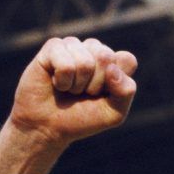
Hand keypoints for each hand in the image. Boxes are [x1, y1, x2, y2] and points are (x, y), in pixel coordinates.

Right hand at [0, 35, 137, 173]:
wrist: (46, 127)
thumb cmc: (80, 119)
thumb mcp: (113, 113)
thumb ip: (126, 91)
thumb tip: (112, 68)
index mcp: (113, 61)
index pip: (127, 60)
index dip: (115, 83)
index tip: (102, 95)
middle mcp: (94, 49)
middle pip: (106, 58)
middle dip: (94, 85)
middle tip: (81, 94)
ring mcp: (74, 45)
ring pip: (85, 62)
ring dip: (76, 85)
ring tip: (68, 89)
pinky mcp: (53, 47)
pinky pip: (66, 63)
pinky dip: (62, 80)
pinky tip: (56, 82)